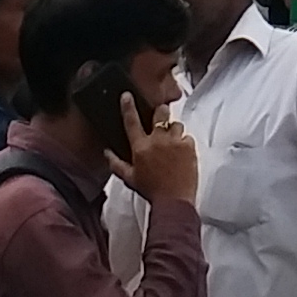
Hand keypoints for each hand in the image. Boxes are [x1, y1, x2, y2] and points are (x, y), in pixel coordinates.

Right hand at [116, 88, 200, 204]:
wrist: (174, 201)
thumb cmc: (152, 191)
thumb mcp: (129, 178)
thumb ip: (116, 163)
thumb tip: (107, 153)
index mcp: (140, 147)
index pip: (131, 121)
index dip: (128, 106)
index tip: (127, 95)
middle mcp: (157, 140)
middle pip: (159, 113)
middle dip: (160, 113)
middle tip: (160, 119)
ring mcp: (175, 142)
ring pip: (176, 124)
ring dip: (174, 131)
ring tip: (172, 144)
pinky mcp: (189, 146)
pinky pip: (187, 137)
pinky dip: (185, 142)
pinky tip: (182, 153)